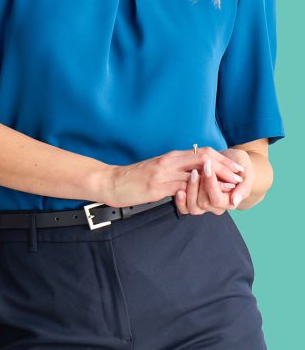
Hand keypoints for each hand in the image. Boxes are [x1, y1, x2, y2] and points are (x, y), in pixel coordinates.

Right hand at [101, 147, 244, 208]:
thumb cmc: (133, 179)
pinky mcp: (158, 186)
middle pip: (204, 158)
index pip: (202, 152)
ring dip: (217, 180)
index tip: (234, 168)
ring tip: (230, 188)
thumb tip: (190, 176)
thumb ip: (174, 171)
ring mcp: (164, 173)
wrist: (111, 183)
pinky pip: (183, 187)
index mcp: (171, 156)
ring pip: (197, 172)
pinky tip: (207, 197)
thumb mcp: (156, 170)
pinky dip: (198, 191)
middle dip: (225, 167)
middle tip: (239, 177)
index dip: (221, 160)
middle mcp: (170, 161)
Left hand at [175, 147, 253, 215]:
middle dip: (198, 185)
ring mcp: (204, 206)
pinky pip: (184, 208)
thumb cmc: (242, 169)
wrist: (232, 165)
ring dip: (189, 189)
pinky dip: (180, 200)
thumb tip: (234, 201)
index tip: (208, 166)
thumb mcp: (247, 175)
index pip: (216, 199)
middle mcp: (216, 207)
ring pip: (192, 207)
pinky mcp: (193, 202)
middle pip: (202, 203)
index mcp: (230, 203)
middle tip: (196, 168)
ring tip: (191, 173)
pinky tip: (179, 189)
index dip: (210, 184)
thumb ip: (244, 188)